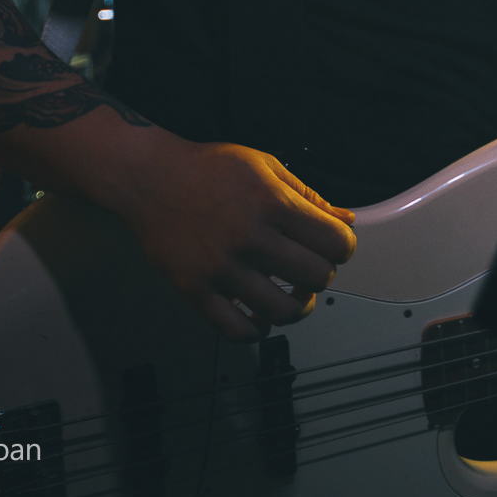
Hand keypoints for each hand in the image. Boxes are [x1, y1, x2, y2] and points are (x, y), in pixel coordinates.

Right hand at [116, 133, 356, 340]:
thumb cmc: (209, 167)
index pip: (334, 243)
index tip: (336, 246)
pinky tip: (261, 315)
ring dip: (298, 307)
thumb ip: (308, 195)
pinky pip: (237, 331)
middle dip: (323, 274)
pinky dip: (258, 331)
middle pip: (315, 278)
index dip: (344, 247)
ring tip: (293, 294)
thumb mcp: (266, 165)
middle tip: (313, 267)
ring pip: (282, 312)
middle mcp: (249, 239)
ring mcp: (221, 269)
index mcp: (271, 204)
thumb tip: (345, 220)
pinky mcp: (195, 291)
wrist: (150, 178)